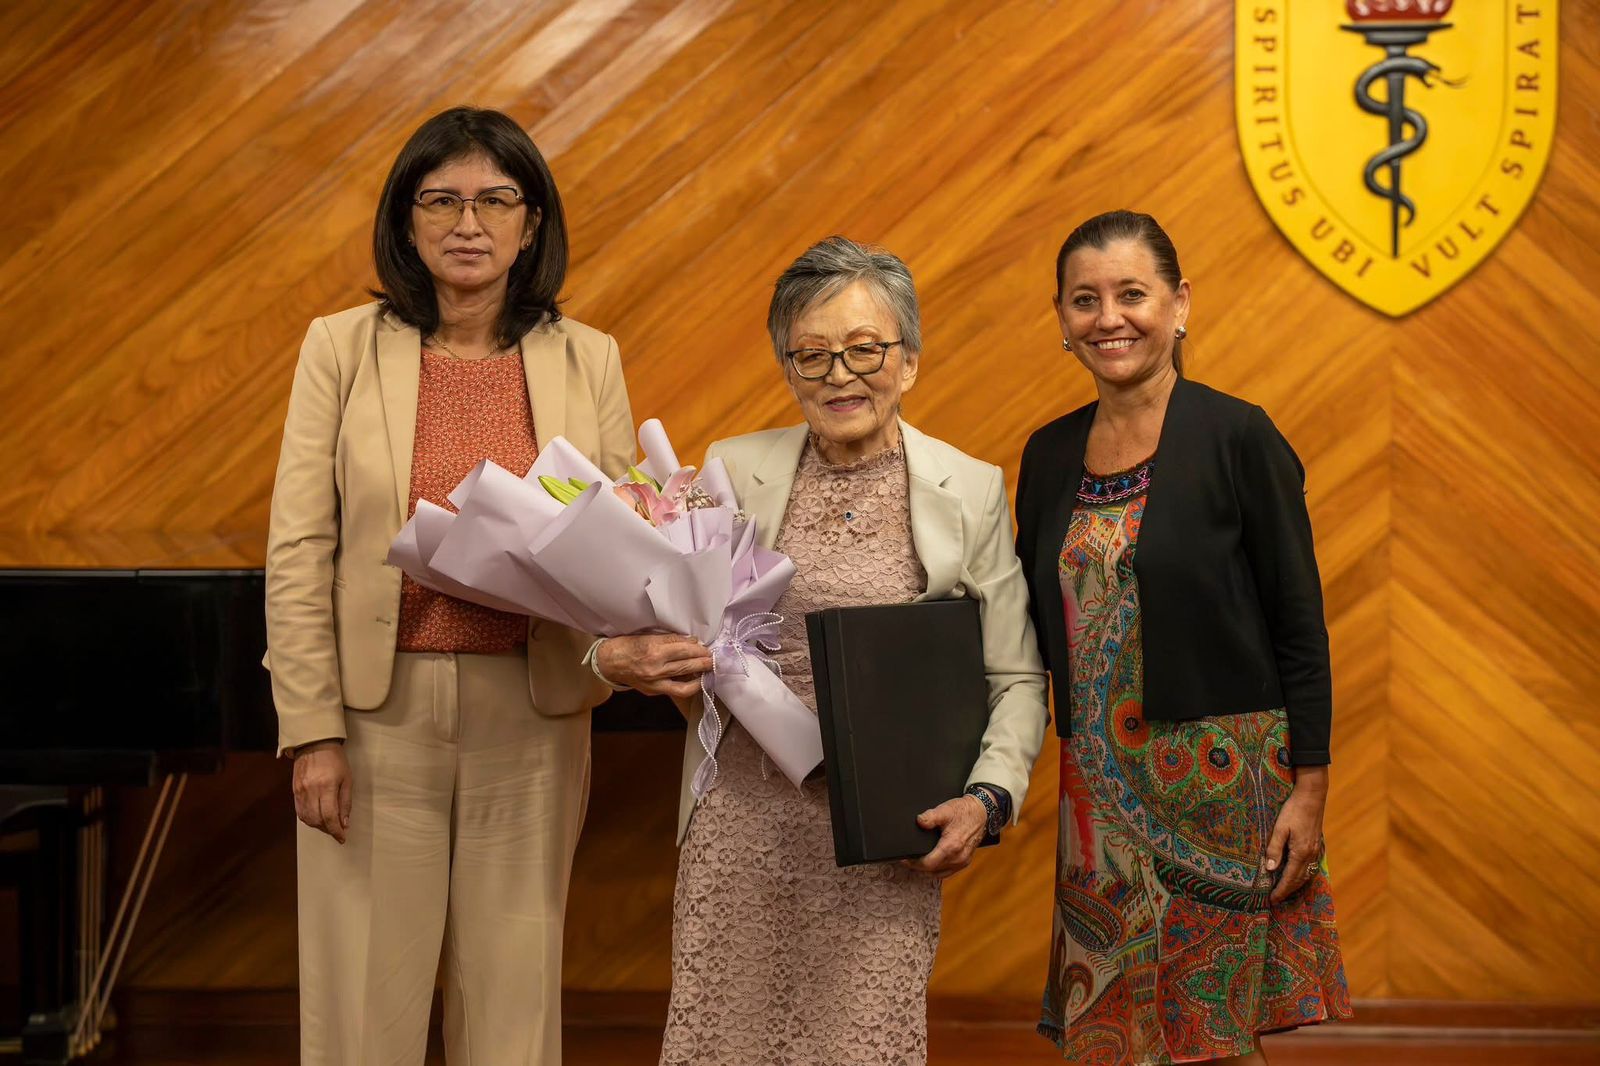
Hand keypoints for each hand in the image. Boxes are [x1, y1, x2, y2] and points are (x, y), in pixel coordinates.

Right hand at [292, 740, 351, 844]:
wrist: (314, 744)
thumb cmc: (335, 759)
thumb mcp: (347, 779)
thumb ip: (345, 802)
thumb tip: (344, 823)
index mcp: (326, 787)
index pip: (329, 816)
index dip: (336, 830)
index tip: (342, 837)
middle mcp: (311, 791)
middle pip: (317, 820)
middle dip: (328, 829)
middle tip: (337, 831)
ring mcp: (300, 791)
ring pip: (307, 818)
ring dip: (318, 826)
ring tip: (328, 825)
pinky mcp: (294, 791)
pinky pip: (300, 812)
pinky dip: (308, 819)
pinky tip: (317, 818)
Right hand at [597, 634, 713, 699]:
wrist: (608, 662)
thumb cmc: (626, 645)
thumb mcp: (647, 636)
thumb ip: (669, 640)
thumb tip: (691, 642)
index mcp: (653, 650)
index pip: (683, 648)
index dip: (697, 648)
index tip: (706, 646)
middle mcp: (655, 668)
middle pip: (686, 664)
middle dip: (703, 661)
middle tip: (714, 658)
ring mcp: (654, 682)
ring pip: (685, 681)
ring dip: (700, 675)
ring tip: (708, 669)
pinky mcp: (653, 691)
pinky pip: (676, 691)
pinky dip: (688, 686)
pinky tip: (696, 680)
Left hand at [902, 795, 987, 879]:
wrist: (981, 813)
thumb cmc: (963, 811)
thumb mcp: (945, 810)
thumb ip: (930, 816)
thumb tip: (918, 821)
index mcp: (951, 846)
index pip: (928, 864)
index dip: (913, 863)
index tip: (904, 858)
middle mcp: (957, 857)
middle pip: (931, 870)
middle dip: (917, 866)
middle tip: (908, 859)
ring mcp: (962, 862)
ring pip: (938, 873)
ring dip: (927, 869)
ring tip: (917, 861)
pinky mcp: (965, 862)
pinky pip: (947, 872)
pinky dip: (937, 870)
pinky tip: (931, 863)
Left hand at [1264, 765, 1327, 903]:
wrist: (1312, 795)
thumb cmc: (1293, 810)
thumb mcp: (1279, 828)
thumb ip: (1274, 849)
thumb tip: (1269, 869)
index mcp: (1301, 853)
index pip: (1289, 878)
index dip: (1280, 890)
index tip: (1272, 900)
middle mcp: (1311, 854)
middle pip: (1299, 879)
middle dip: (1287, 890)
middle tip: (1276, 899)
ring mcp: (1316, 850)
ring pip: (1306, 874)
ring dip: (1295, 884)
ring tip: (1284, 890)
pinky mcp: (1316, 844)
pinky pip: (1310, 866)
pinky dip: (1302, 875)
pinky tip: (1296, 874)